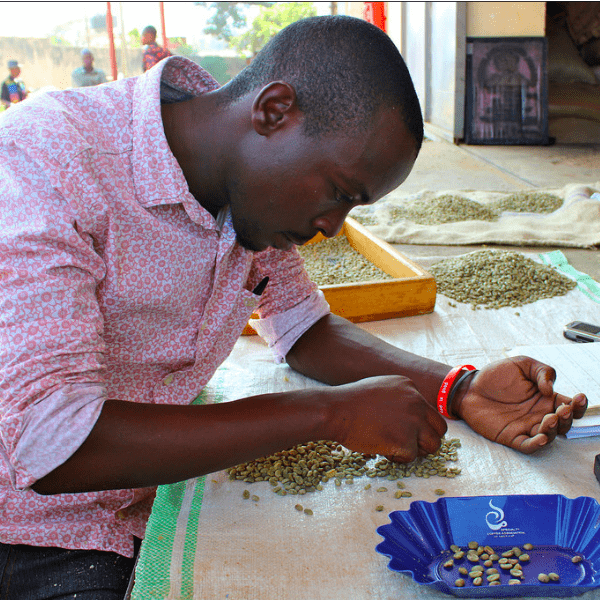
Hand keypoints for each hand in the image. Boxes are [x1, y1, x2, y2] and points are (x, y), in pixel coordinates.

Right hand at [327, 375, 447, 461]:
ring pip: (433, 444)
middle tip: (408, 443)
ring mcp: (413, 421)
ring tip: (396, 447)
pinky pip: (412, 456)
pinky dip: (398, 457)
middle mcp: (416, 401)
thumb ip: (399, 398)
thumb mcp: (380, 387)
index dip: (418, 424)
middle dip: (426, 439)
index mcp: (410, 386)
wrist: (336, 410)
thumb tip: (411, 416)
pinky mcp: (405, 440)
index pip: (429, 411)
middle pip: (439, 428)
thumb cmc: (351, 402)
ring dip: (417, 450)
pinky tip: (382, 449)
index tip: (402, 428)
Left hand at [454, 356, 587, 453]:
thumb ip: (541, 371)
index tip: (578, 398)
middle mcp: (539, 414)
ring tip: (550, 419)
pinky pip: (528, 445)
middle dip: (568, 418)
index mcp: (545, 397)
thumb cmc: (495, 375)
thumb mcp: (521, 364)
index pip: (569, 405)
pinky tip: (541, 437)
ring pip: (549, 435)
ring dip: (554, 430)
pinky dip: (537, 444)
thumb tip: (551, 389)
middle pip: (563, 423)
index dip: (578, 404)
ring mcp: (526, 426)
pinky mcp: (512, 436)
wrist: (469, 387)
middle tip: (562, 410)